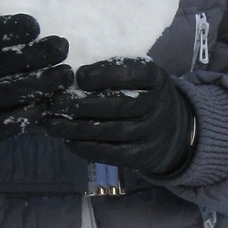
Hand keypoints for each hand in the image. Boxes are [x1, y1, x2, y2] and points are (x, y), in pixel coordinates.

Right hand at [0, 14, 71, 168]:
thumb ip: (0, 43)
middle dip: (33, 54)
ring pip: (5, 93)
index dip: (7, 29)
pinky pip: (9, 121)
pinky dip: (32, 111)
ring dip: (40, 83)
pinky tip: (50, 101)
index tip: (35, 26)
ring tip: (65, 74)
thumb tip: (43, 30)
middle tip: (61, 47)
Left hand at [46, 58, 195, 178]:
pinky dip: (88, 149)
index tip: (79, 75)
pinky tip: (69, 142)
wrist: (174, 129)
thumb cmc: (143, 95)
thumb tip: (71, 75)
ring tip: (53, 125)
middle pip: (120, 104)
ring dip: (79, 128)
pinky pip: (114, 153)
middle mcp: (159, 104)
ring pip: (113, 131)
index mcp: (156, 78)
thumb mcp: (139, 77)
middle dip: (84, 104)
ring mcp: (154, 132)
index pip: (133, 73)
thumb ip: (114, 73)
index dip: (104, 74)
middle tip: (57, 103)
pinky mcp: (145, 155)